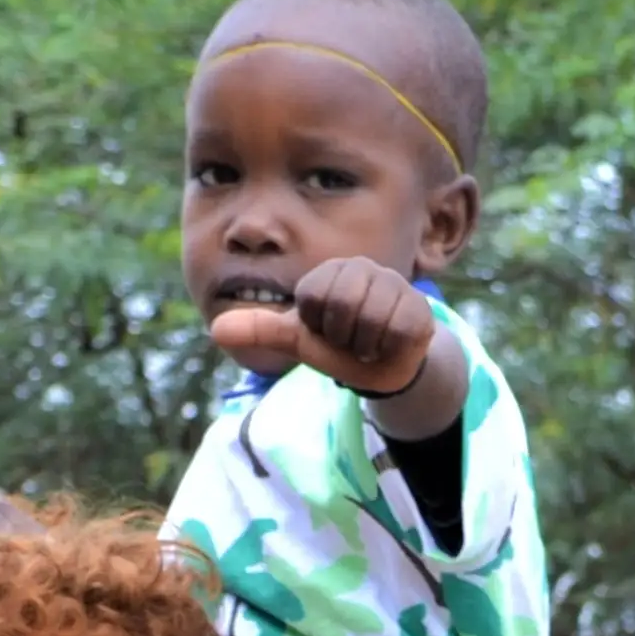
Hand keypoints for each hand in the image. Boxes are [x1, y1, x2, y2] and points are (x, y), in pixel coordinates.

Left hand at [207, 257, 440, 403]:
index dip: (315, 324)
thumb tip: (215, 329)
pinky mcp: (419, 307)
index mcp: (330, 272)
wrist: (383, 367)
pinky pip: (397, 330)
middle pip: (343, 304)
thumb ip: (259, 330)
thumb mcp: (297, 338)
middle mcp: (363, 268)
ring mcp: (394, 284)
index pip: (311, 298)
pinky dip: (389, 348)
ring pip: (370, 319)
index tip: (324, 328)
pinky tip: (389, 343)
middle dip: (341, 335)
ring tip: (368, 341)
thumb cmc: (338, 344)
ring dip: (364, 345)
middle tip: (347, 338)